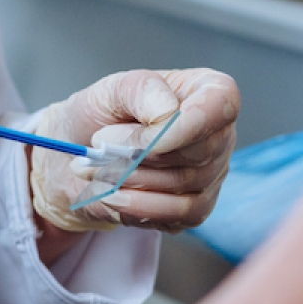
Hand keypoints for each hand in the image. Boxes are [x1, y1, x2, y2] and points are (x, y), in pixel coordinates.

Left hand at [30, 69, 238, 232]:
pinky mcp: (195, 208)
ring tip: (96, 169)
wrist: (82, 154)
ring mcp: (211, 174)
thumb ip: (142, 90)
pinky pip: (177, 215)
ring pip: (185, 186)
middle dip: (142, 154)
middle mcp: (218, 134)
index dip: (186, 126)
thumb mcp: (113, 89)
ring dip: (133, 180)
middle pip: (199, 152)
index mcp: (207, 90)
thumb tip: (167, 114)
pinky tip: (111, 195)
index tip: (144, 137)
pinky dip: (137, 206)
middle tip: (100, 143)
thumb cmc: (103, 115)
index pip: (221, 105)